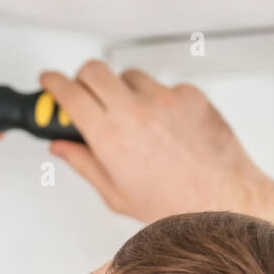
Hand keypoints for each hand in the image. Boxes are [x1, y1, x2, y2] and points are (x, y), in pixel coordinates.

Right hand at [40, 62, 273, 223]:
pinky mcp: (189, 95)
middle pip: (94, 70)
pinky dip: (157, 99)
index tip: (49, 81)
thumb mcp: (116, 194)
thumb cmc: (174, 204)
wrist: (224, 198)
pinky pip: (163, 86)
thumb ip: (84, 164)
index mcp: (110, 137)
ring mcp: (164, 99)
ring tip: (130, 117)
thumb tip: (62, 148)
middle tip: (83, 94)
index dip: (53, 84)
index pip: (69, 94)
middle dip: (83, 79)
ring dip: (121, 89)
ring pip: (129, 74)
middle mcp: (135, 111)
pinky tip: (163, 125)